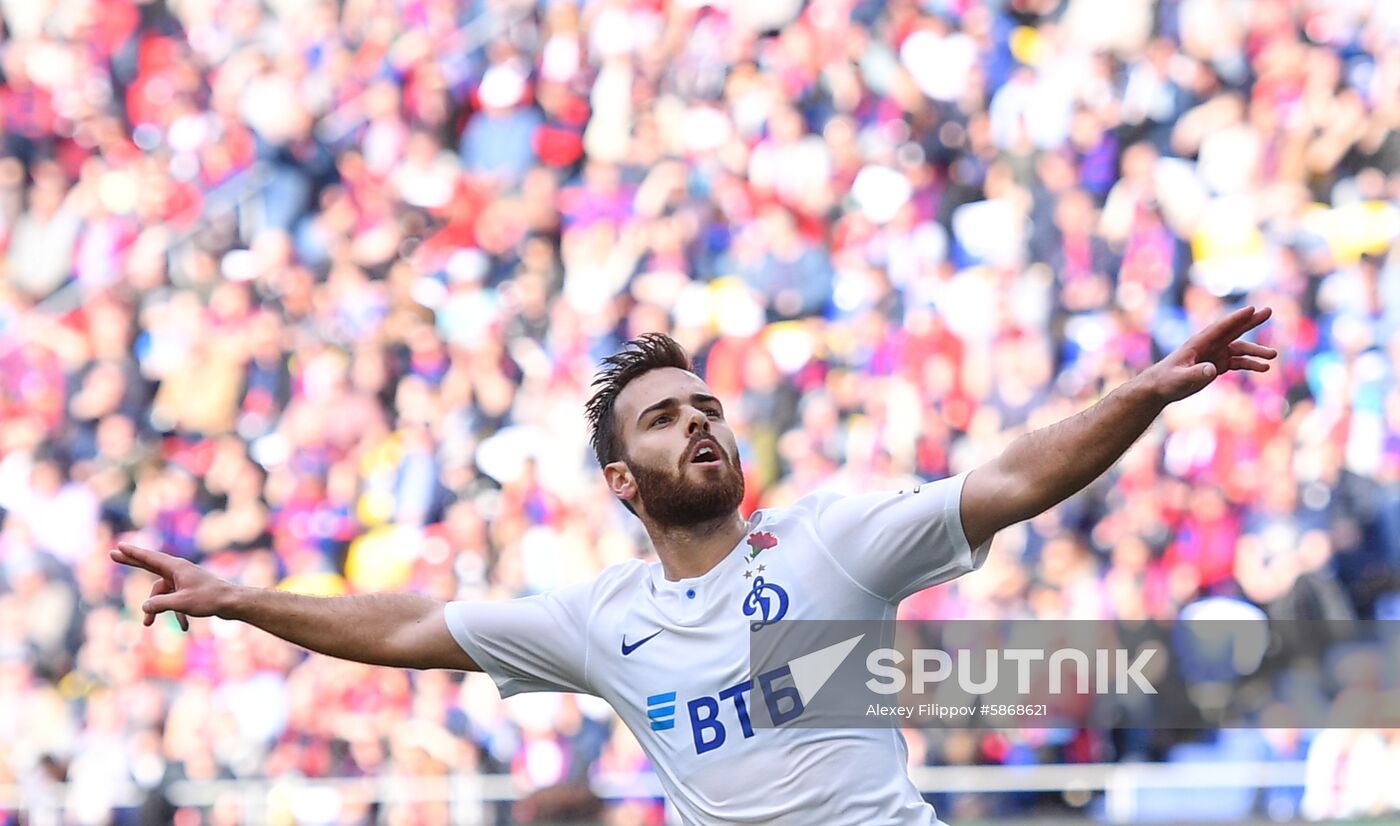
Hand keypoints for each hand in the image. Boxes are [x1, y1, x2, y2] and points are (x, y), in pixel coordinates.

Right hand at [110, 543, 234, 631]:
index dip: (132, 554)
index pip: (149, 559)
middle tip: (112, 555)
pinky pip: (176, 601)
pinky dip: (177, 613)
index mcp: (176, 568)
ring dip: (156, 608)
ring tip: (147, 625)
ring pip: (162, 593)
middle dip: (132, 563)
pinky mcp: (190, 590)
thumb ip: (160, 604)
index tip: (119, 546)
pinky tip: (184, 627)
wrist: (233, 603)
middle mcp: (179, 571)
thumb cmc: (209, 599)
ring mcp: (184, 580)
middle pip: (150, 567)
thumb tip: (144, 607)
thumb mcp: (181, 603)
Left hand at [1142, 305, 1276, 403]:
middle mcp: (1209, 345)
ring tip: (1273, 355)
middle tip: (1269, 311)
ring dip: (1256, 351)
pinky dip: (1250, 364)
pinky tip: (1264, 368)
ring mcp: (1214, 354)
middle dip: (1251, 321)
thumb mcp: (1180, 379)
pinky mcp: (1217, 365)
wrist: (1160, 388)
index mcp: (1199, 343)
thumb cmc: (1166, 381)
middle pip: (1233, 330)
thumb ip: (1195, 374)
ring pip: (1239, 348)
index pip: (1220, 328)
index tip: (1251, 309)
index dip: (1235, 318)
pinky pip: (1238, 362)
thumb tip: (1213, 370)